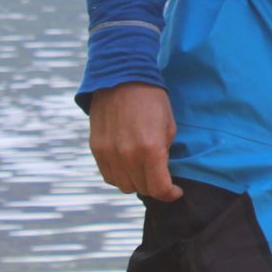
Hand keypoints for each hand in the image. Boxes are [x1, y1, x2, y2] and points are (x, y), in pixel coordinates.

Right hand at [89, 81, 183, 200]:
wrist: (121, 77)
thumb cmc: (151, 99)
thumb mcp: (169, 125)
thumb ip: (164, 152)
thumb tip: (163, 171)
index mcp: (150, 149)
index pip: (159, 188)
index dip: (170, 194)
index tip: (175, 191)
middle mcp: (127, 155)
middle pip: (141, 189)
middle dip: (154, 186)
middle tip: (161, 177)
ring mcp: (109, 153)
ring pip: (123, 186)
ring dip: (136, 182)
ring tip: (143, 170)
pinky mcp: (96, 149)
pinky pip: (108, 175)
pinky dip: (119, 175)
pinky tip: (128, 165)